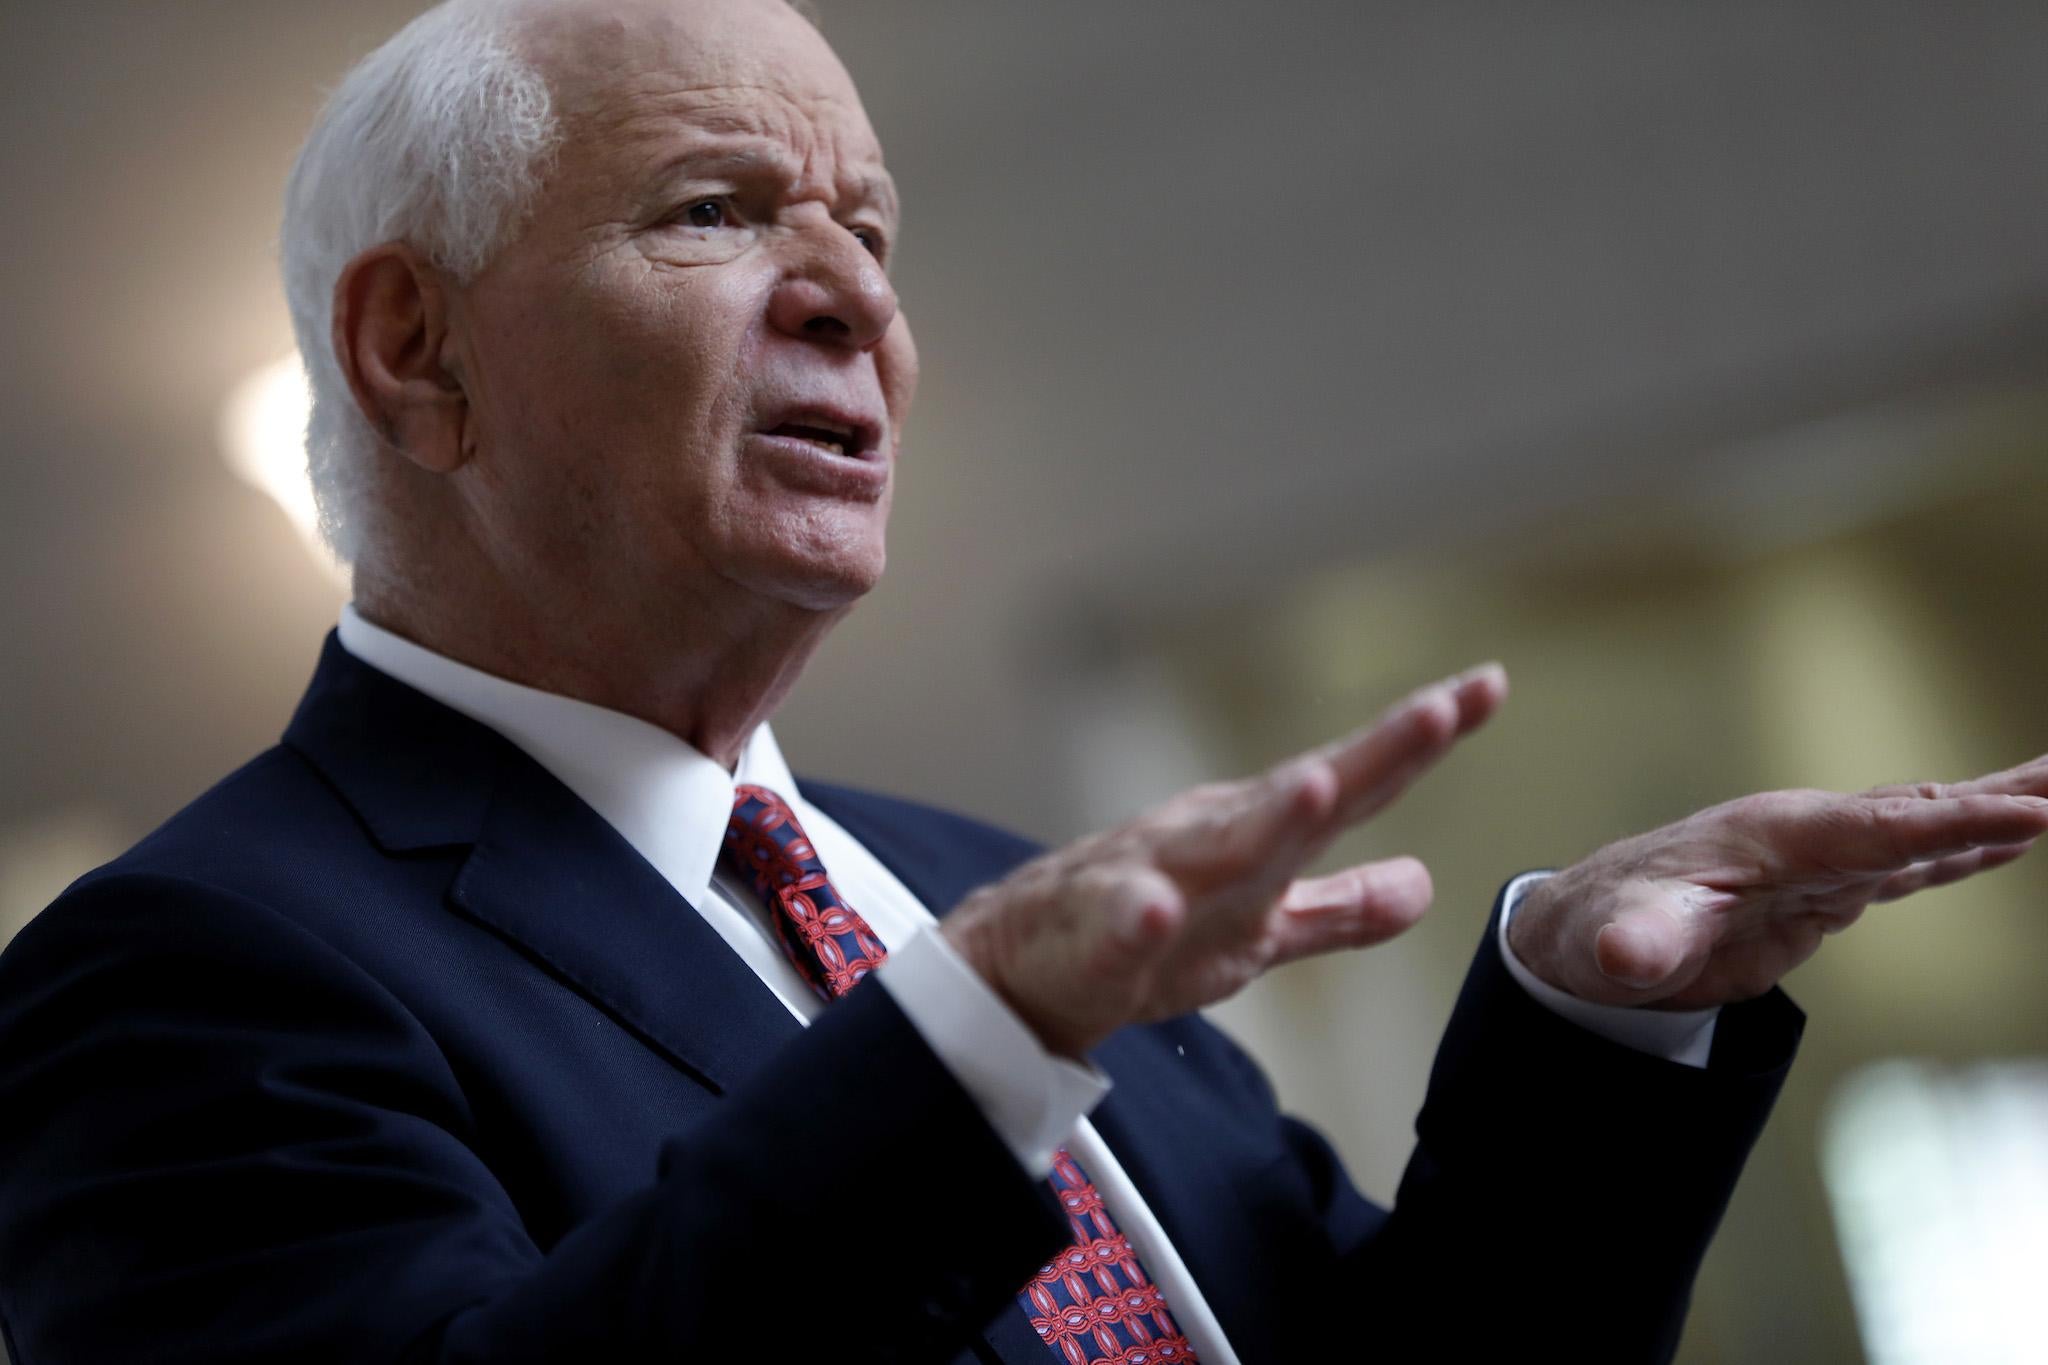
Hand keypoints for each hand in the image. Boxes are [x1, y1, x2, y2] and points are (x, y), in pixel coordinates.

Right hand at [943, 665, 1507, 1056]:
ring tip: (1321, 787)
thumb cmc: (1144, 936)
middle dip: (1372, 752)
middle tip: (1442, 707)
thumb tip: (1426, 885)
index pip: (1352, 781)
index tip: (1487, 688)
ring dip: (1268, 815)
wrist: (1021, 965)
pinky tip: (1152, 909)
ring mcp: (1152, 879)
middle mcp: (1213, 840)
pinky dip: (1133, 913)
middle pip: (1302, 793)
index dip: (1418, 741)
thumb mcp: (1258, 929)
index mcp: (1256, 836)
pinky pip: (1114, 922)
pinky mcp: (1095, 934)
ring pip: (1215, 844)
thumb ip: (1338, 909)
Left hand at [1510, 757, 2047, 1008]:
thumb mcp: (1616, 940)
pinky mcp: (1824, 888)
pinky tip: (2013, 836)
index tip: (2032, 812)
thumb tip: (1626, 955)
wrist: (1584, 923)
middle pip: (1919, 812)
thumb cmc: (1601, 922)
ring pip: (1923, 828)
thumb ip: (1636, 943)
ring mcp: (1820, 858)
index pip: (1879, 827)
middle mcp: (1807, 833)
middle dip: (2001, 797)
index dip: (1954, 822)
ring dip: (1995, 810)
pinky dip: (1963, 846)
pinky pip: (1909, 862)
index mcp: (1774, 834)